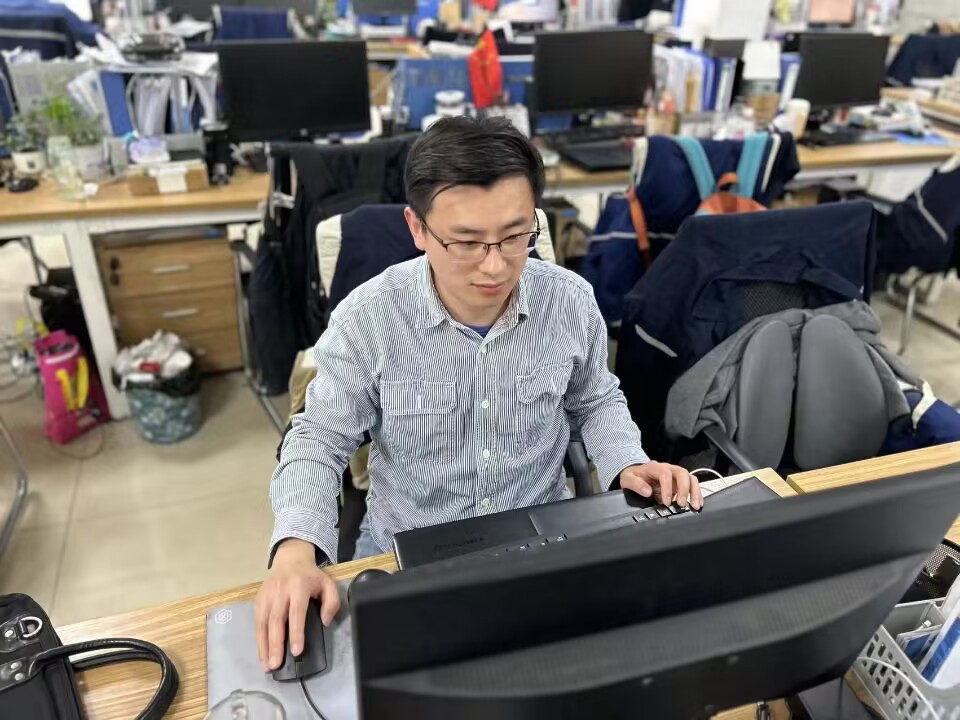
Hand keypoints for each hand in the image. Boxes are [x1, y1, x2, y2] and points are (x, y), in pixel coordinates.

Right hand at [255, 538, 340, 671]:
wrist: (290, 558)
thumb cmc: (311, 576)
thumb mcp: (328, 584)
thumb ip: (332, 602)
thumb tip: (325, 622)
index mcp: (299, 586)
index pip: (296, 612)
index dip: (296, 632)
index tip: (297, 651)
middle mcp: (280, 590)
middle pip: (276, 620)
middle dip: (275, 644)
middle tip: (275, 665)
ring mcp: (267, 595)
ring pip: (262, 623)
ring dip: (263, 645)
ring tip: (266, 665)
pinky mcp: (258, 599)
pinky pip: (256, 621)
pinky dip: (258, 639)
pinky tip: (262, 653)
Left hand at [619, 462, 701, 510]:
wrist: (636, 474)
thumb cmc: (633, 476)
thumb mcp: (627, 479)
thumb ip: (635, 484)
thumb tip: (647, 492)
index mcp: (655, 467)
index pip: (665, 474)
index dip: (668, 488)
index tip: (666, 502)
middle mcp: (668, 469)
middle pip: (682, 473)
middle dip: (685, 489)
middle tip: (683, 504)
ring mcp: (675, 475)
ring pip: (690, 478)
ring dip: (695, 492)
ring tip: (695, 505)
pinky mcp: (680, 483)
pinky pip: (692, 485)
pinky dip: (697, 494)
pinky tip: (698, 503)